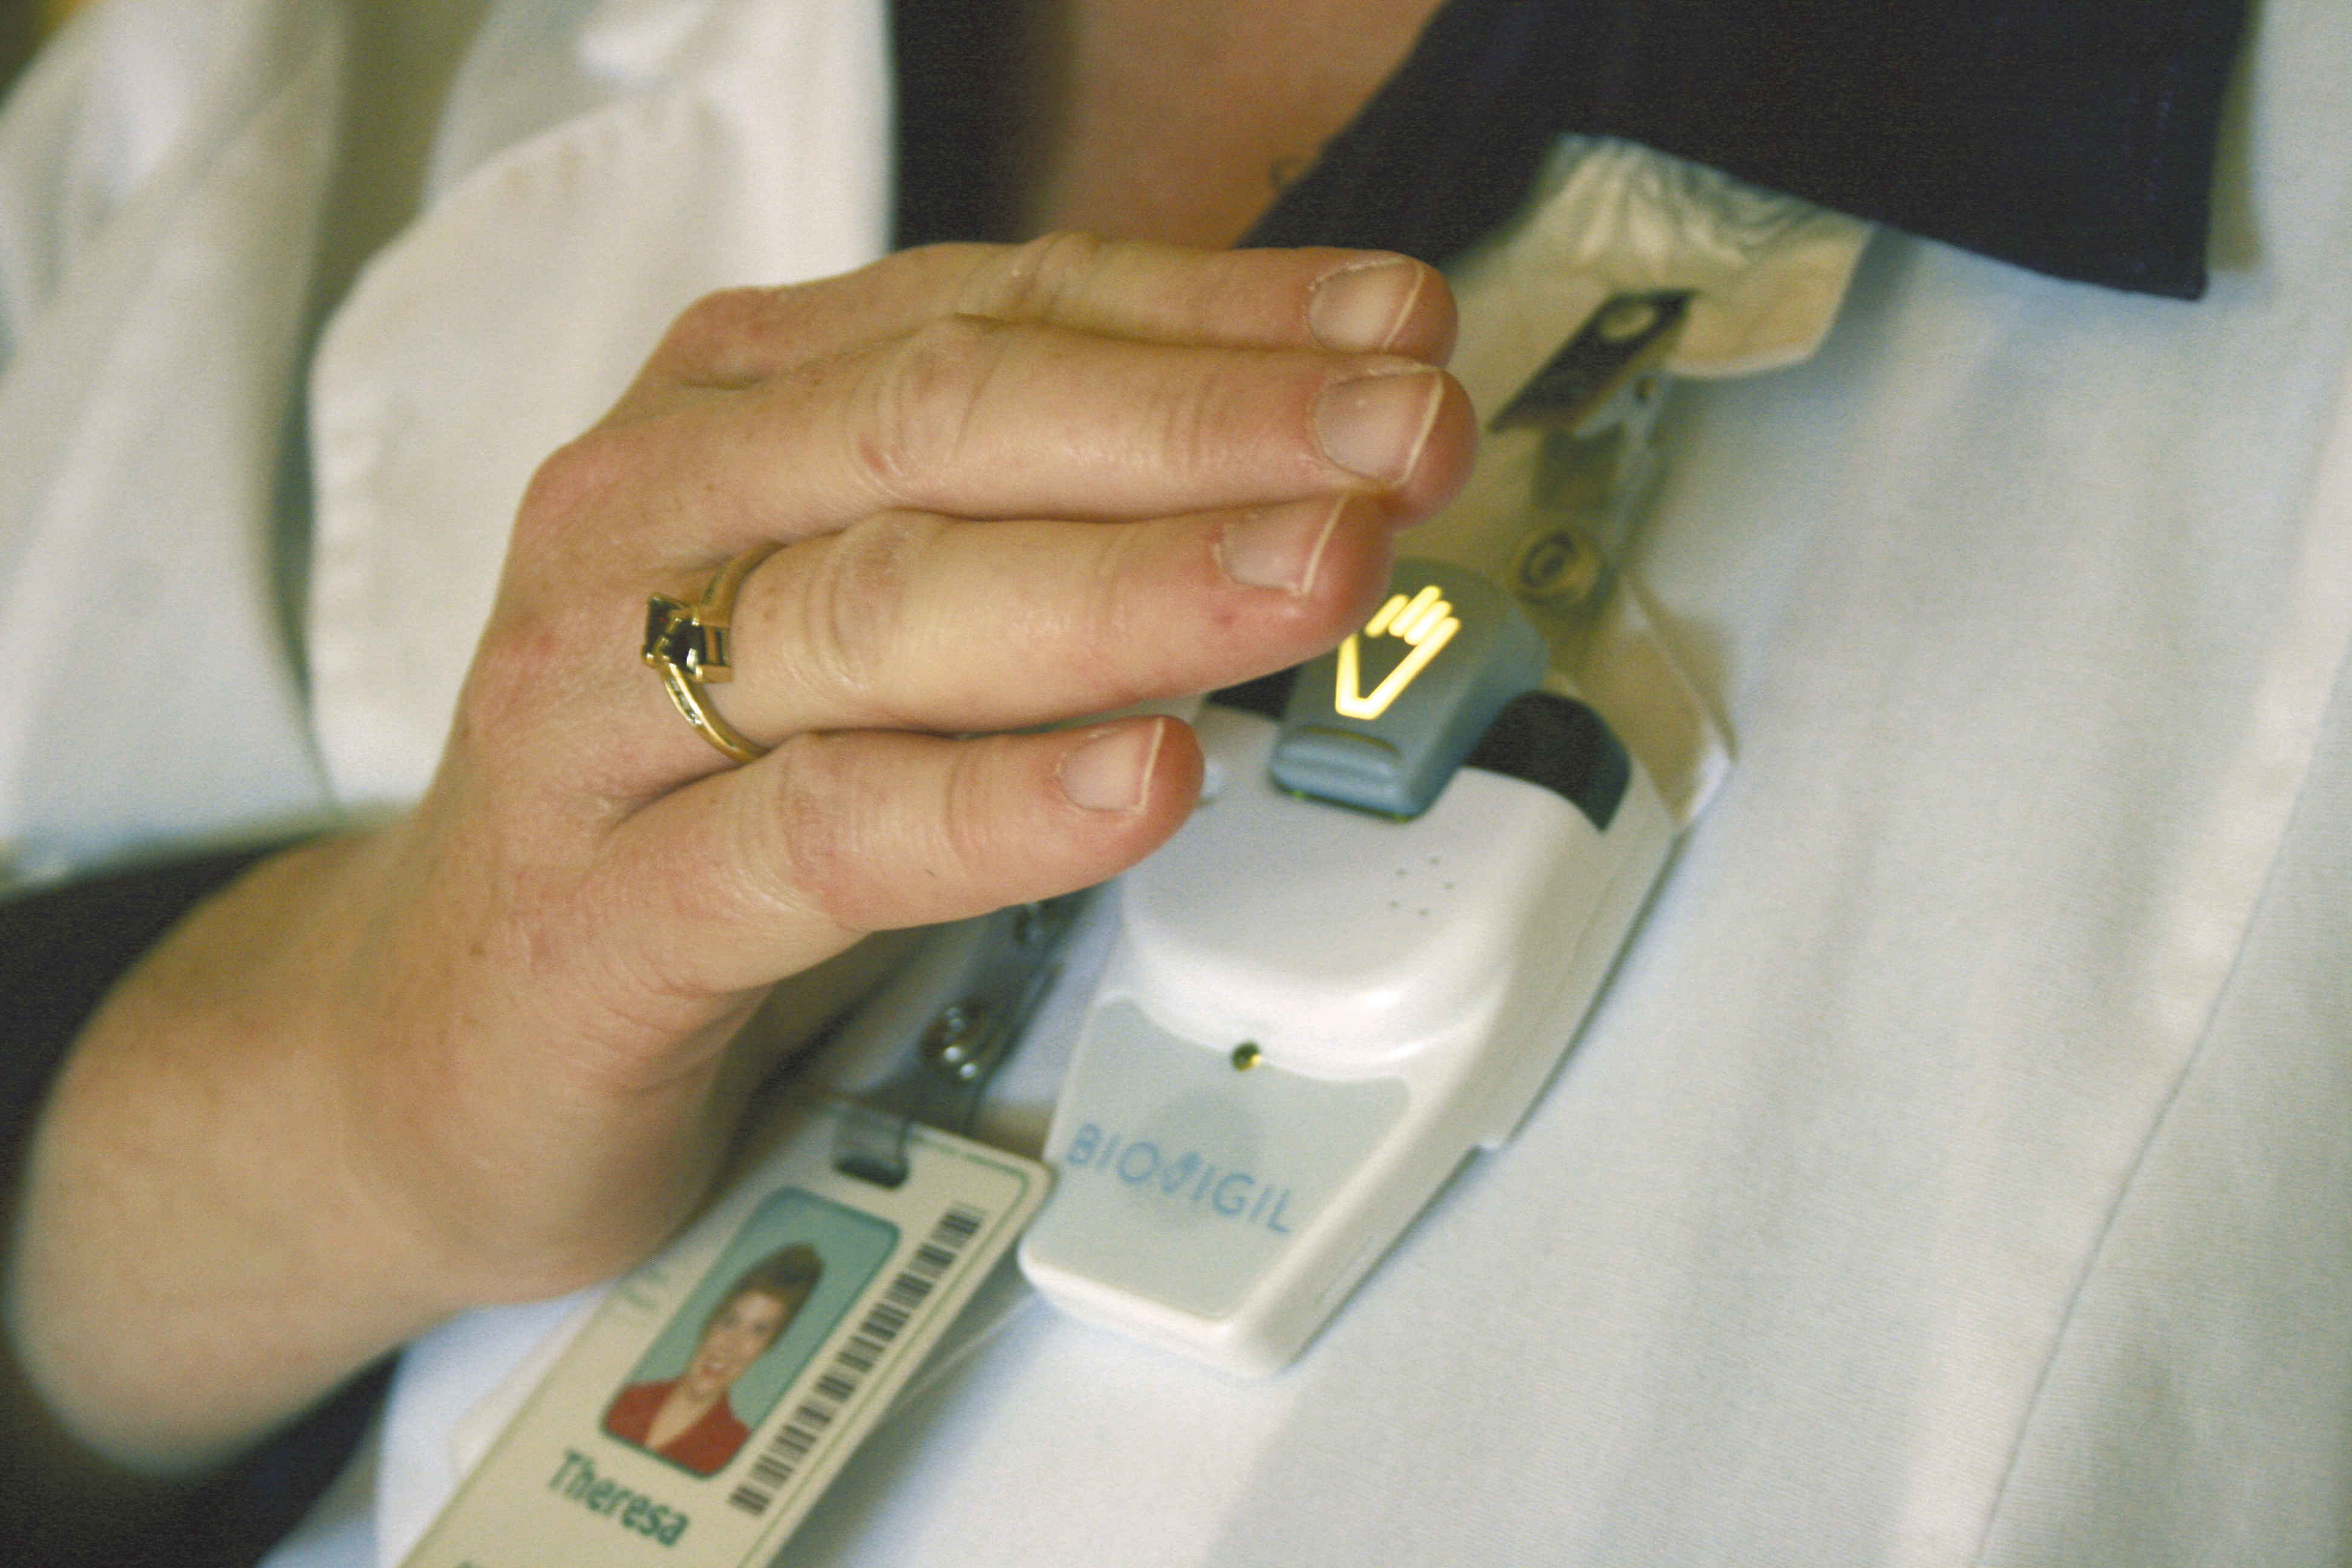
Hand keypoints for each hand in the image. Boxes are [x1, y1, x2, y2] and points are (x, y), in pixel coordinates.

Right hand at [7, 236, 1469, 1470]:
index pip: (996, 319)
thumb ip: (1020, 537)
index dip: (1213, 317)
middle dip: (1201, 427)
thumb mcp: (853, 623)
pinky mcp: (600, 915)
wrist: (434, 1039)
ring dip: (1129, 586)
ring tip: (1321, 571)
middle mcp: (647, 522)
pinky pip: (814, 837)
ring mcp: (603, 715)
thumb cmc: (686, 805)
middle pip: (945, 431)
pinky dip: (989, 807)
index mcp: (722, 417)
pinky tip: (1142, 783)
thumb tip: (1292, 484)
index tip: (1402, 331)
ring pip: (883, 610)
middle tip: (1411, 435)